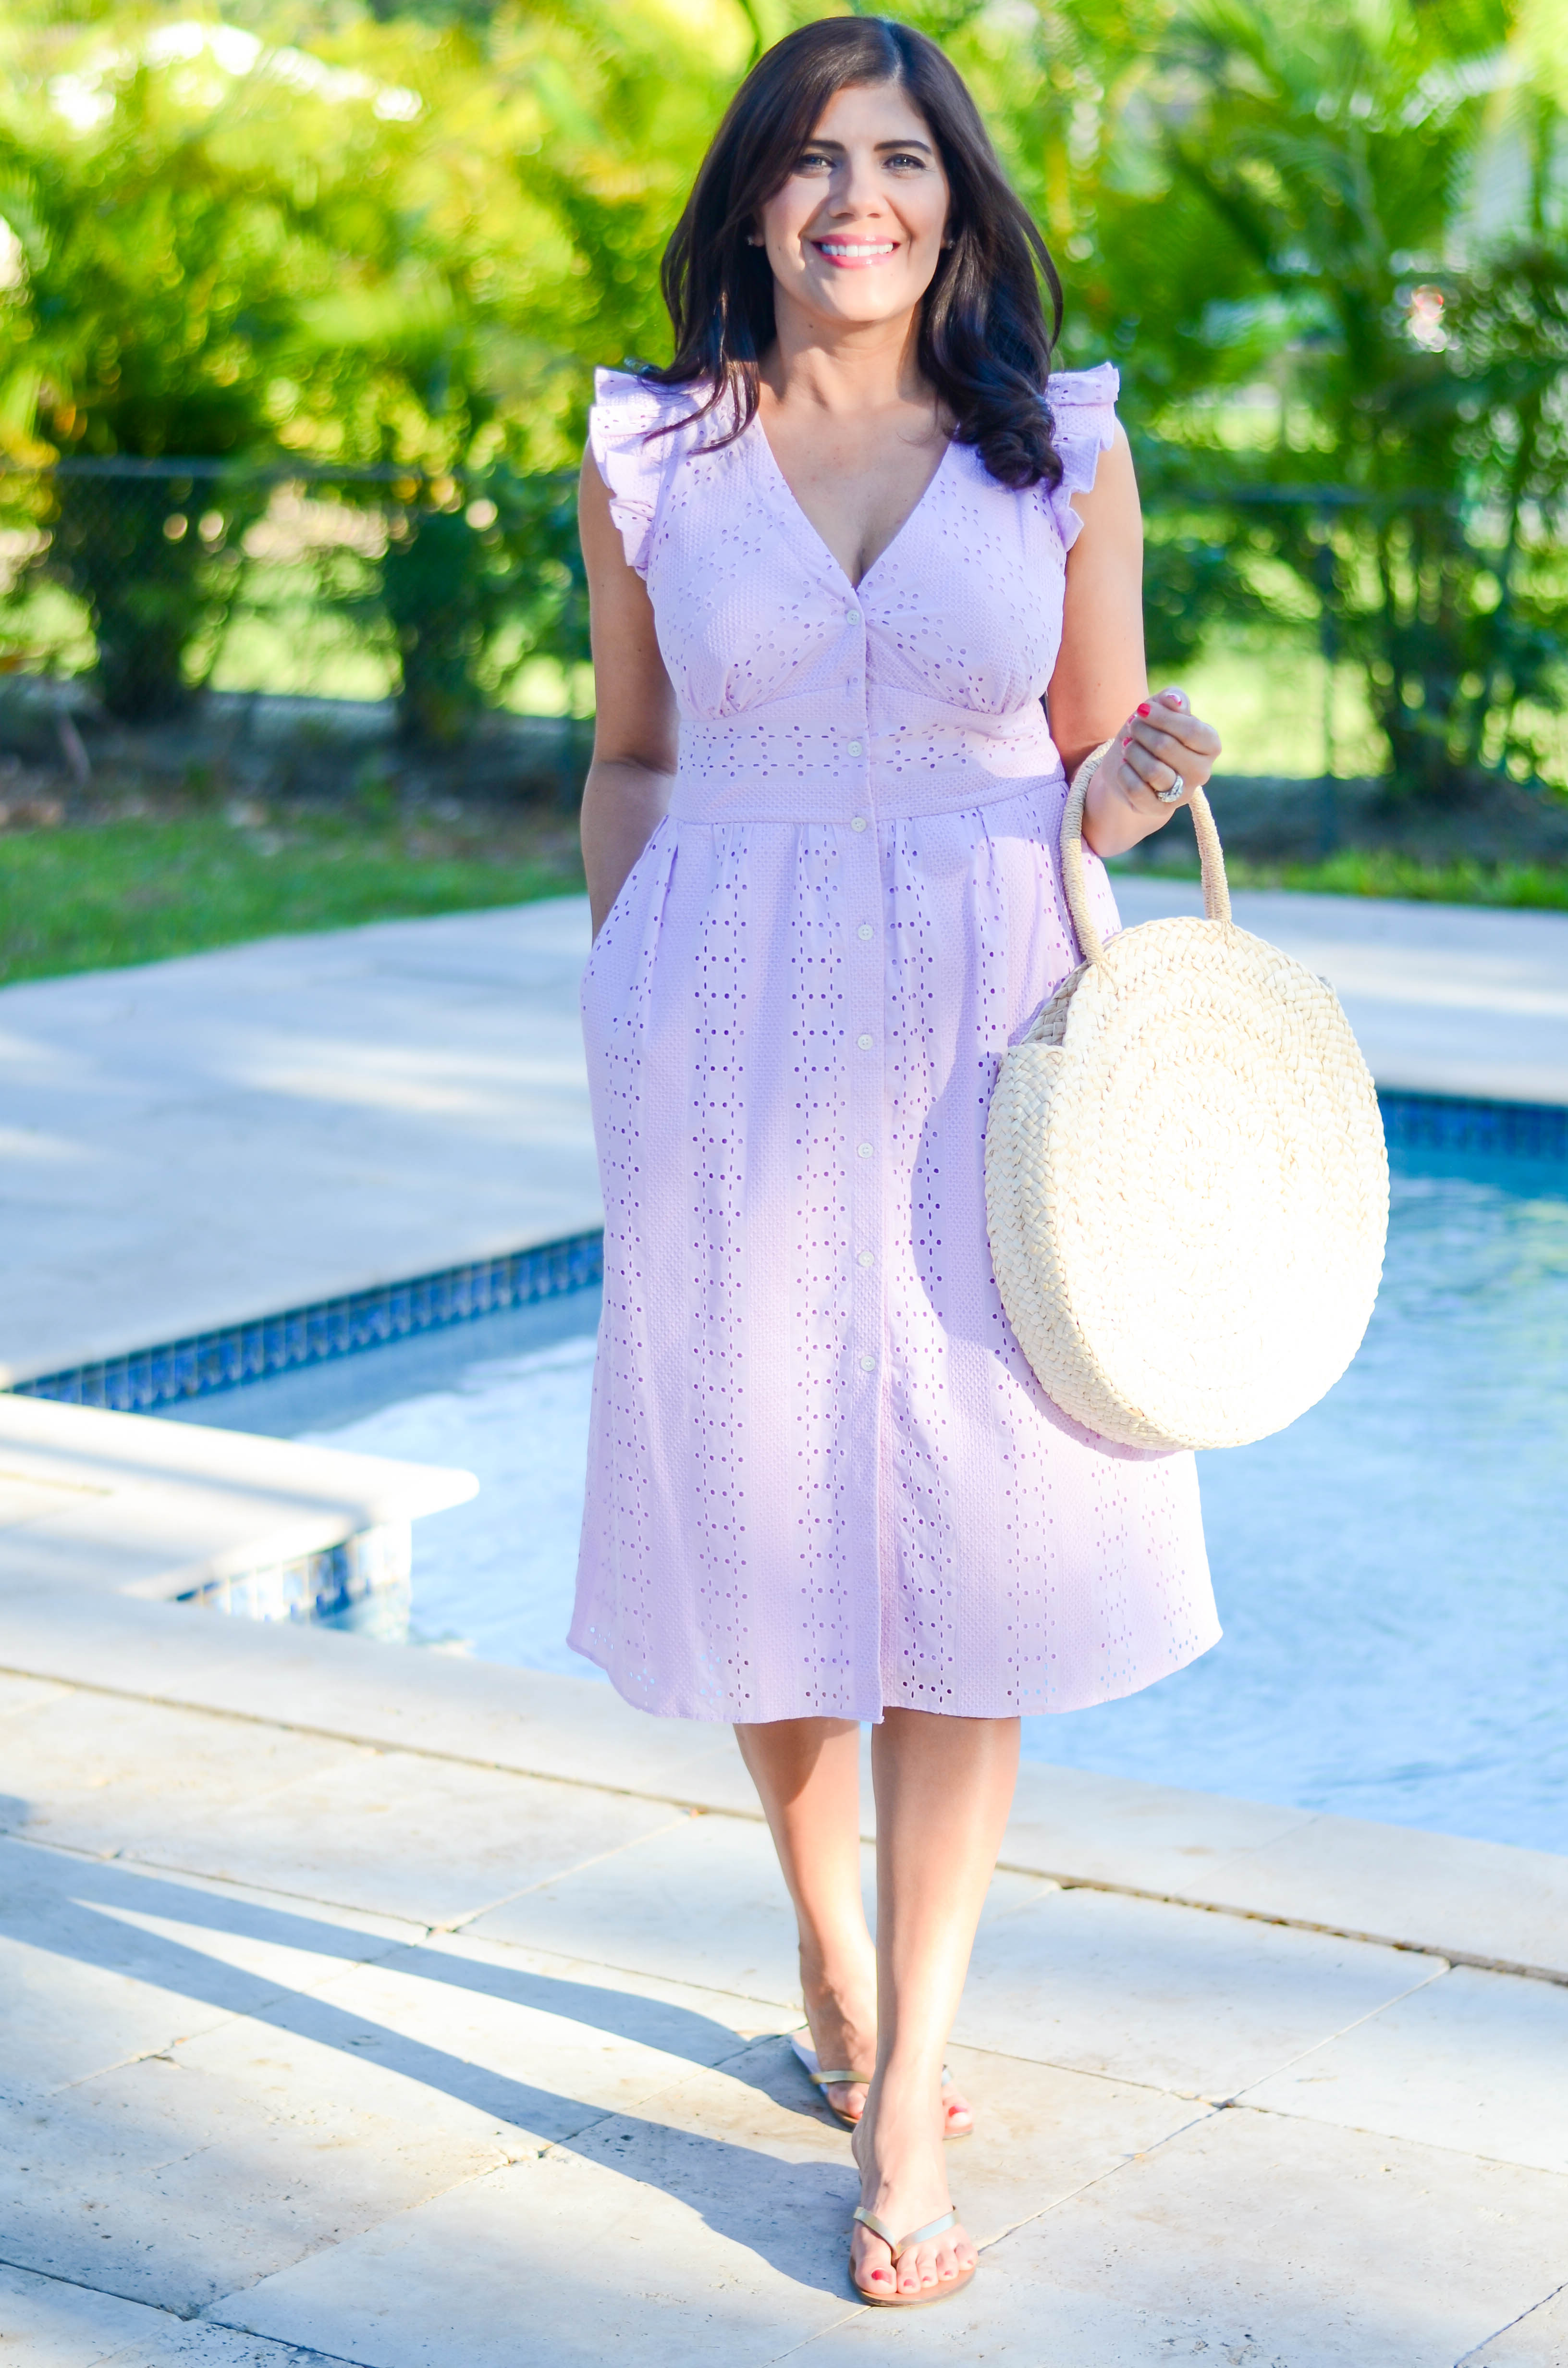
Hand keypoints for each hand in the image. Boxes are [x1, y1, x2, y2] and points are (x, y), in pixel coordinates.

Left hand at [1104, 688, 1220, 818]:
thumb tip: (1174, 700)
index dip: (1163, 718)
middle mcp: (1202, 772)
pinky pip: (1137, 790)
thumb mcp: (1162, 709)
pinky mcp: (1159, 809)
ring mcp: (1182, 794)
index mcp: (1210, 745)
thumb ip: (1173, 699)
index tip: (1142, 709)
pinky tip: (1123, 765)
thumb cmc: (1153, 732)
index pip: (1191, 731)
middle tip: (1133, 726)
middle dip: (1142, 732)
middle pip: (1167, 747)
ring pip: (1153, 771)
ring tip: (1127, 746)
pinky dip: (1124, 773)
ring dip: (1133, 752)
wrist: (1134, 766)